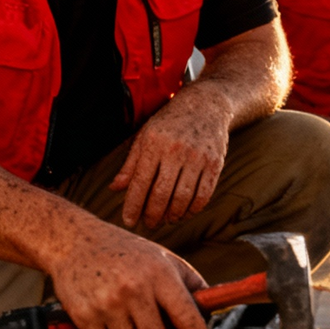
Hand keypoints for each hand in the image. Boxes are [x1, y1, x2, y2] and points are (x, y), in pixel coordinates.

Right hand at [48, 217, 210, 328]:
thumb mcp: (163, 258)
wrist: (75, 242)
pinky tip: (115, 328)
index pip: (187, 318)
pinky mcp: (85, 316)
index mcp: (159, 274)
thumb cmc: (123, 251)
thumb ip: (191, 285)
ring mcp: (108, 304)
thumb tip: (209, 316)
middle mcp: (134, 289)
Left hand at [110, 85, 231, 227]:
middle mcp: (175, 151)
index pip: (140, 182)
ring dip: (173, 215)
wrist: (206, 104)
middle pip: (161, 194)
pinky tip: (185, 212)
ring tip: (166, 219)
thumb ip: (131, 164)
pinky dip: (193, 209)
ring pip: (183, 198)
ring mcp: (197, 158)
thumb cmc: (170, 122)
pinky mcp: (215, 163)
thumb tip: (114, 188)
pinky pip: (203, 195)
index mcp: (154, 144)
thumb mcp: (145, 136)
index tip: (129, 221)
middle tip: (148, 224)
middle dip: (152, 215)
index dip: (133, 206)